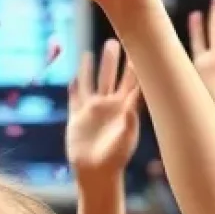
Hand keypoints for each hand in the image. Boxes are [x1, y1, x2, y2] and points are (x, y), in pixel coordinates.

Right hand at [65, 39, 139, 176]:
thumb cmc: (115, 159)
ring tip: (93, 50)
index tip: (139, 47)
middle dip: (113, 59)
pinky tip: (75, 73)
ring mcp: (92, 111)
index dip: (135, 65)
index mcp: (124, 108)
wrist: (95, 173)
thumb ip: (128, 120)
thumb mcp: (125, 139)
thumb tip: (131, 102)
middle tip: (115, 40)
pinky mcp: (77, 118)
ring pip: (92, 82)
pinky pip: (75, 97)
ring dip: (93, 67)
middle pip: (111, 76)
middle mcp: (109, 106)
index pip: (131, 81)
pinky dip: (75, 85)